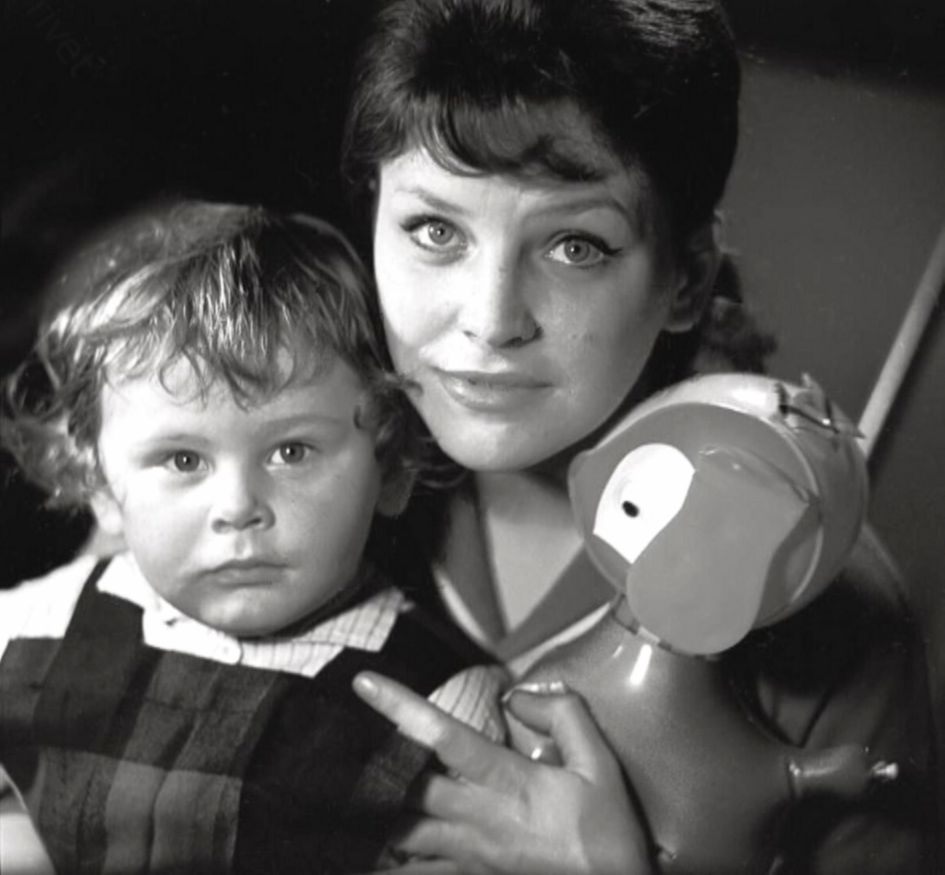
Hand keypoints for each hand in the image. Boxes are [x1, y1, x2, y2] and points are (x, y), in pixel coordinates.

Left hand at [352, 672, 652, 874]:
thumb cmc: (608, 834)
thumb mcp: (603, 766)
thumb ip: (566, 716)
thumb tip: (521, 695)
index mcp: (510, 784)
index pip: (447, 738)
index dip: (403, 710)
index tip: (364, 685)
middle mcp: (479, 819)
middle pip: (408, 789)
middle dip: (371, 766)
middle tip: (333, 739)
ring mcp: (468, 854)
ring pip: (401, 835)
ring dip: (372, 812)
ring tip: (336, 791)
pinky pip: (416, 872)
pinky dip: (390, 859)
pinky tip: (366, 848)